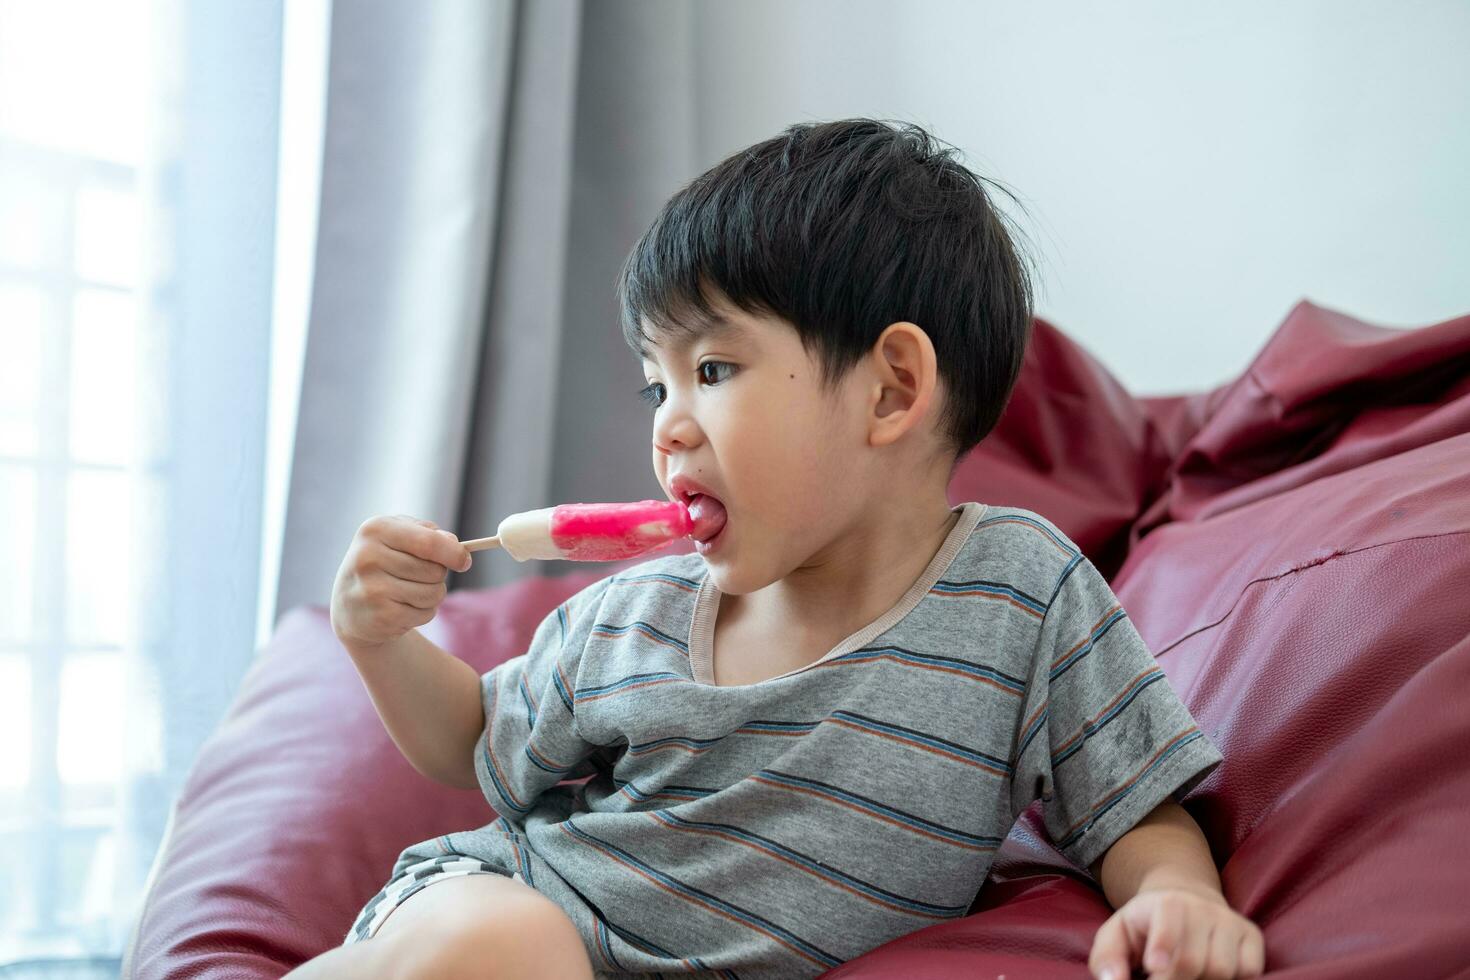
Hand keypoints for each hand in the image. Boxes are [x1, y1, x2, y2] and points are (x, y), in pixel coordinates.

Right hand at [330, 514, 472, 649]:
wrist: (350, 606)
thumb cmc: (383, 563)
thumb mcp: (399, 536)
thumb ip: (428, 533)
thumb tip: (454, 544)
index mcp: (374, 530)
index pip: (429, 542)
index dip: (454, 553)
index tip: (464, 560)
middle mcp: (367, 558)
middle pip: (435, 570)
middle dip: (438, 575)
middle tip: (419, 576)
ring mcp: (371, 590)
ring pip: (433, 593)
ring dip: (432, 596)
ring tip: (409, 593)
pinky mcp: (380, 617)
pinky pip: (425, 614)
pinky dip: (422, 613)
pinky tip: (401, 608)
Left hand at [1088, 885, 1264, 979]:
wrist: (1185, 900)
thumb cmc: (1146, 925)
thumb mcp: (1117, 933)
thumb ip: (1107, 958)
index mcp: (1168, 903)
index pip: (1170, 924)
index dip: (1164, 945)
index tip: (1153, 966)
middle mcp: (1204, 908)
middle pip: (1195, 960)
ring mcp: (1231, 922)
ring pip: (1223, 970)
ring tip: (1186, 977)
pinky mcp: (1252, 937)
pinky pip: (1250, 972)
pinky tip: (1210, 976)